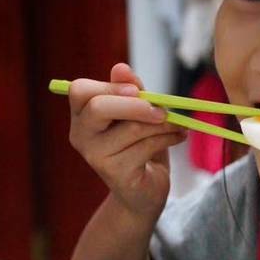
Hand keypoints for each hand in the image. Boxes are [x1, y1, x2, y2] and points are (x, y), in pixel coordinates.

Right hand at [68, 62, 185, 217]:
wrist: (144, 190)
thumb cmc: (139, 145)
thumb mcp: (137, 113)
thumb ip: (130, 90)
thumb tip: (120, 68)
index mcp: (81, 115)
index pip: (80, 90)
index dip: (110, 86)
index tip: (137, 90)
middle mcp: (81, 135)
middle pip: (99, 107)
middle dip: (136, 104)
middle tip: (162, 109)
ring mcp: (95, 156)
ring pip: (132, 128)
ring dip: (164, 123)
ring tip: (178, 124)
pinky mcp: (115, 173)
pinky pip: (146, 146)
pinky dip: (169, 137)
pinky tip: (178, 137)